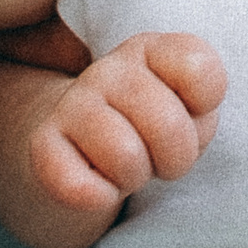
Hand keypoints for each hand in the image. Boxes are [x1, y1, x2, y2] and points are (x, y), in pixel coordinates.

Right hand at [29, 31, 226, 213]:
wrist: (77, 146)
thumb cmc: (148, 126)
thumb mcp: (188, 106)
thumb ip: (204, 93)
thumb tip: (181, 118)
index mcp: (150, 50)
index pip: (200, 69)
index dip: (205, 111)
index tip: (189, 117)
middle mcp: (109, 69)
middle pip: (170, 126)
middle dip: (177, 158)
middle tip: (158, 157)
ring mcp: (72, 104)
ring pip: (126, 156)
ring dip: (135, 177)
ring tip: (127, 168)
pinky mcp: (42, 145)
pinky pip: (76, 185)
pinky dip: (97, 197)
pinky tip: (98, 187)